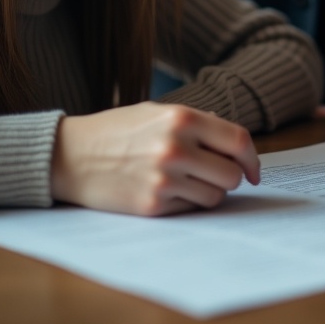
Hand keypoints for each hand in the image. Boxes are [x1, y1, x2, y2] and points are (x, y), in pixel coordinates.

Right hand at [50, 102, 259, 215]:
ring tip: (186, 181)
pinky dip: (187, 204)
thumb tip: (237, 148)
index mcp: (181, 118)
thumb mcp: (158, 113)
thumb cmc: (118, 130)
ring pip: (214, 196)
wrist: (71, 155)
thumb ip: (199, 125)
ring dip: (208, 192)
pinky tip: (168, 191)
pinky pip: (190, 210)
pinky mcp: (152, 206)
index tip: (253, 170)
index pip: (238, 141)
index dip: (252, 159)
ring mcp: (164, 179)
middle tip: (214, 175)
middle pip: (231, 174)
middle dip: (230, 177)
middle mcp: (175, 147)